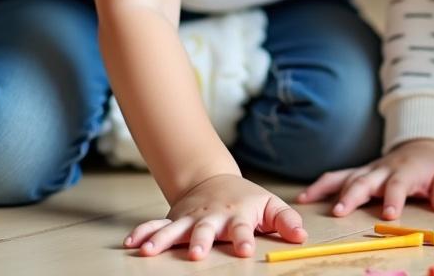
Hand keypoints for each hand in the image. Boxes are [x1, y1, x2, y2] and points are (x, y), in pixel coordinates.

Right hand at [123, 173, 305, 260]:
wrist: (212, 179)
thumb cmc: (245, 199)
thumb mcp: (269, 205)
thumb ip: (286, 220)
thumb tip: (302, 237)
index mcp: (236, 215)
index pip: (241, 228)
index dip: (244, 238)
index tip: (245, 249)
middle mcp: (211, 217)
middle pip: (205, 230)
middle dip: (199, 241)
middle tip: (196, 254)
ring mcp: (189, 218)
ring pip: (174, 229)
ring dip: (162, 240)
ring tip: (148, 252)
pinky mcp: (173, 220)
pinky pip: (154, 226)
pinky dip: (142, 233)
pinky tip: (131, 243)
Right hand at [296, 139, 433, 219]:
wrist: (421, 145)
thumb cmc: (432, 167)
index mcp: (405, 171)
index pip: (397, 185)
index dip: (393, 199)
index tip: (388, 215)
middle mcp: (383, 169)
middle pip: (364, 180)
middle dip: (352, 195)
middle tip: (339, 212)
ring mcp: (368, 169)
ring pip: (346, 177)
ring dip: (327, 189)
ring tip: (308, 202)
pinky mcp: (359, 172)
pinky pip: (337, 176)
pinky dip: (320, 185)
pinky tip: (304, 197)